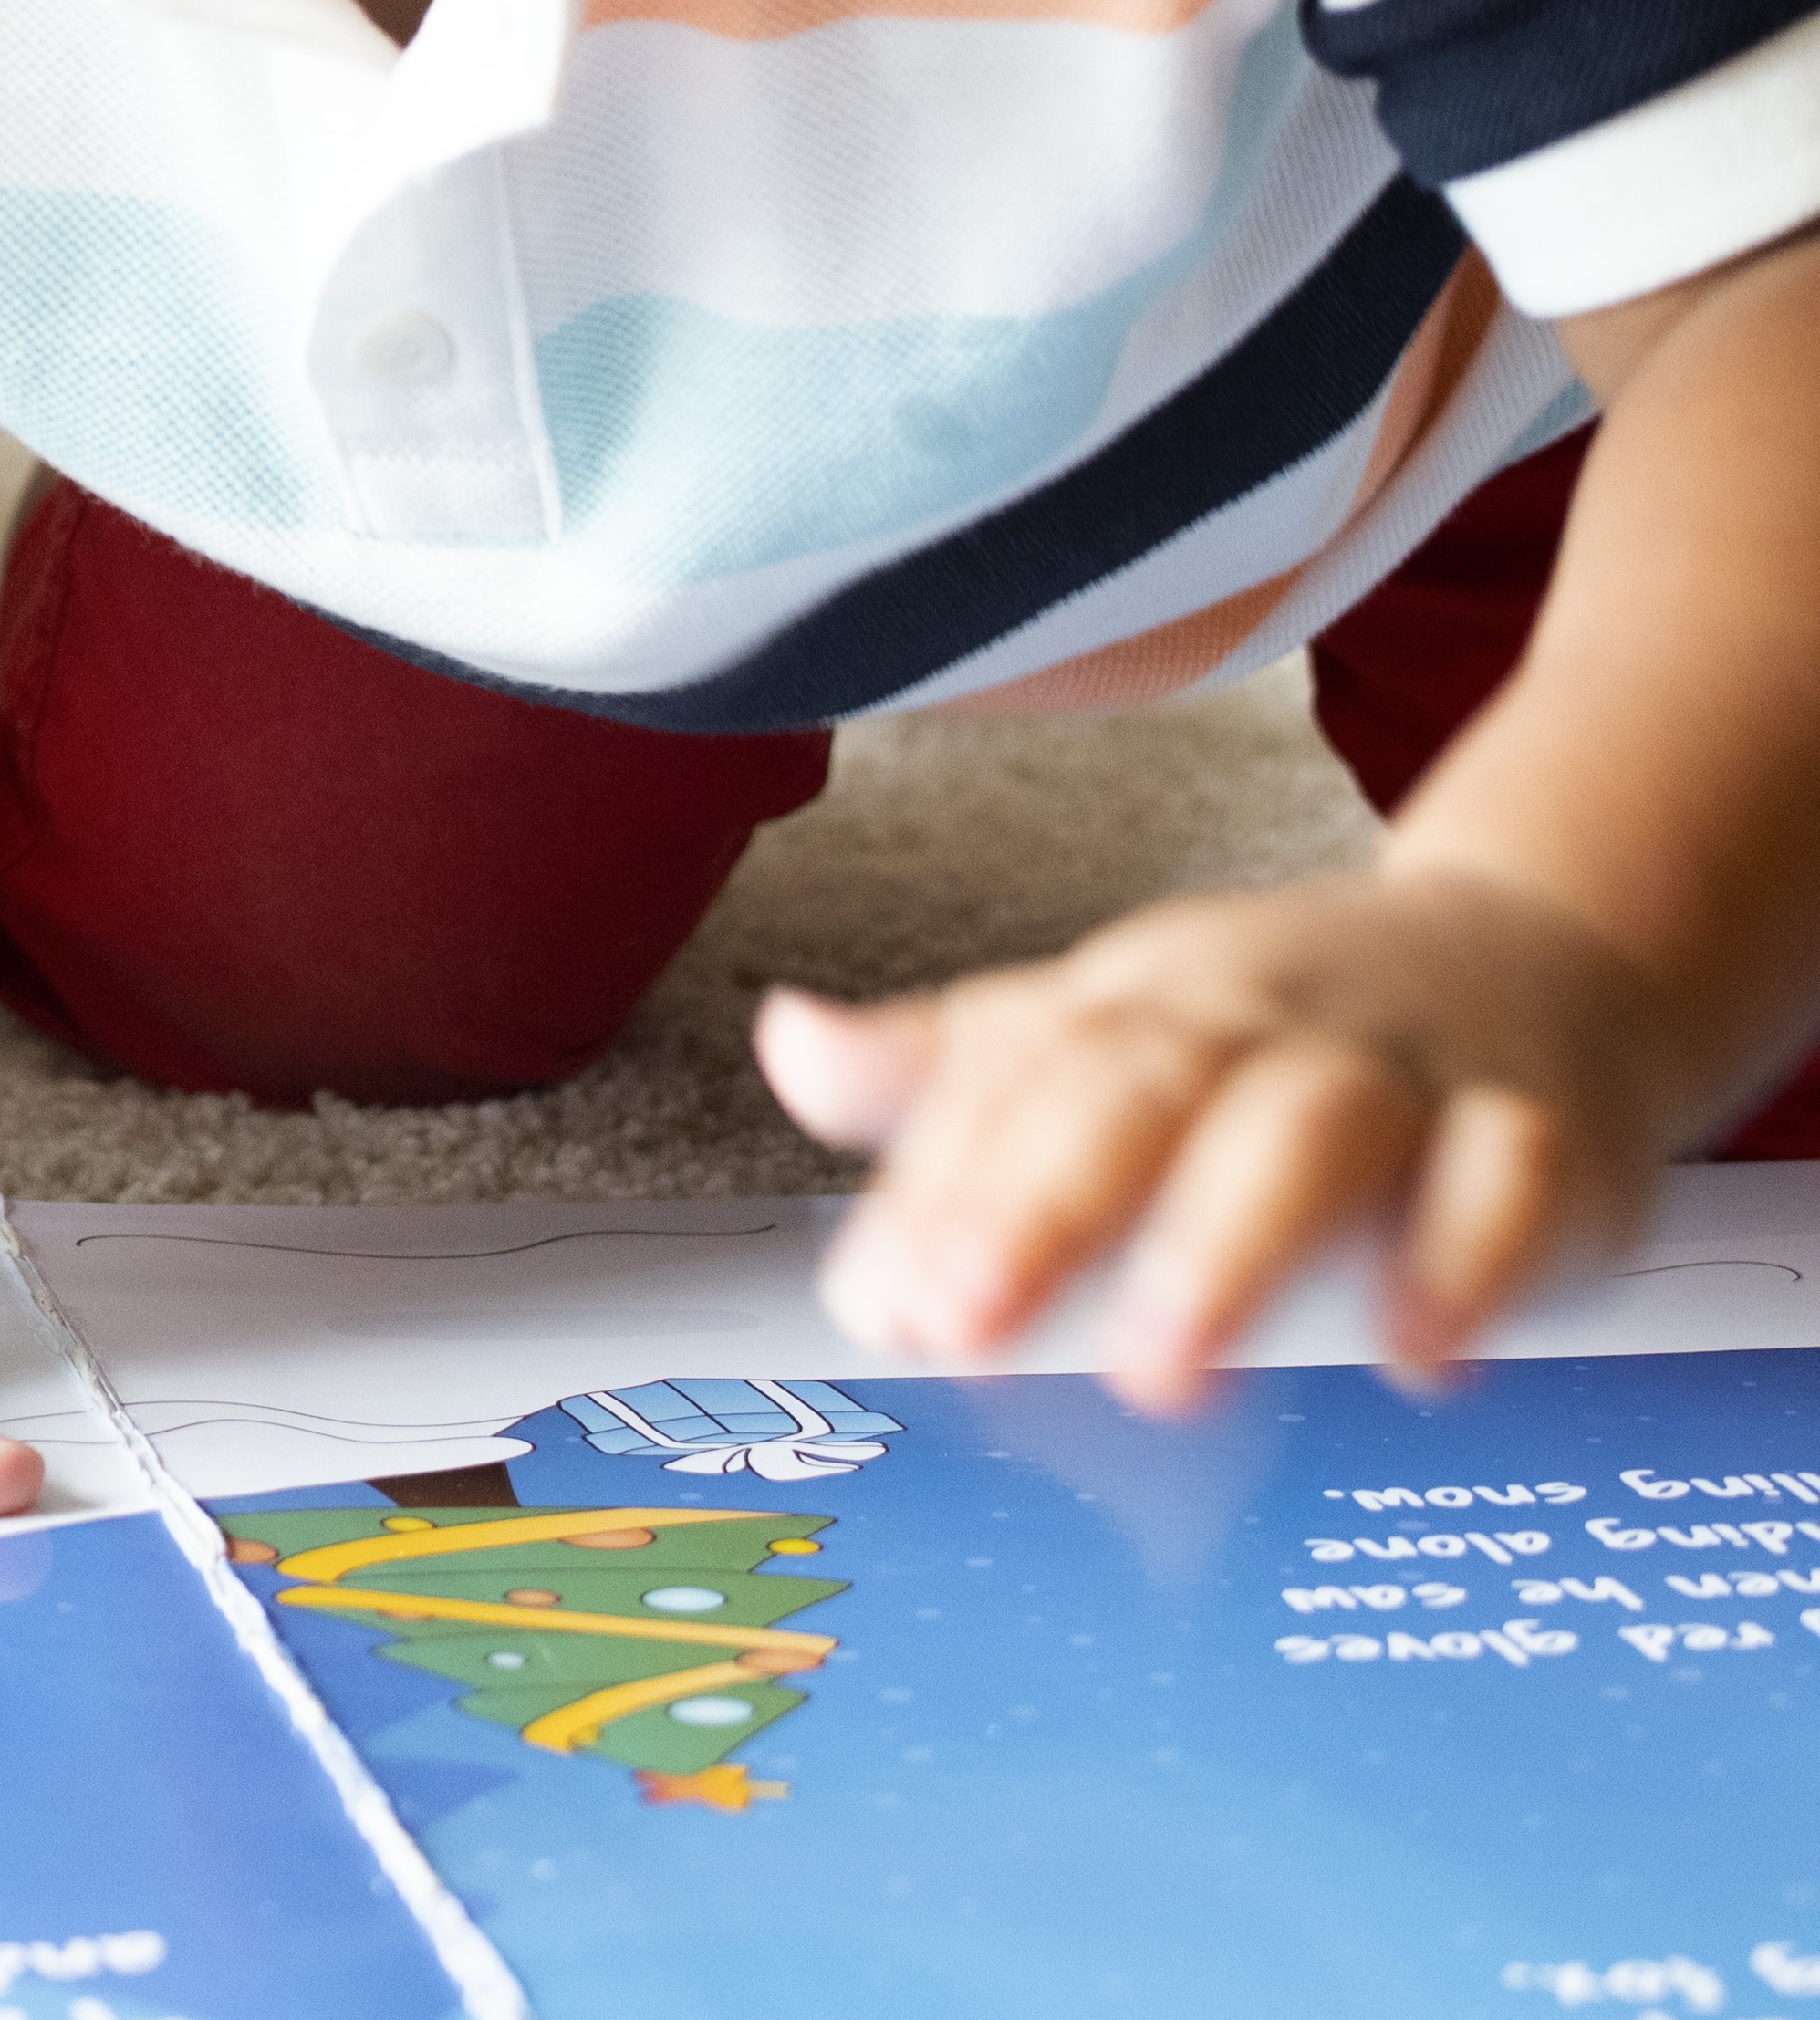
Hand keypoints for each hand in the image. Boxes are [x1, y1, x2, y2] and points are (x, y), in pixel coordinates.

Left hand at [765, 858, 1681, 1409]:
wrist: (1539, 957)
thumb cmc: (1277, 1031)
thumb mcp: (1104, 1031)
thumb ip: (950, 1078)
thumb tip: (791, 1048)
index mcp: (1136, 1005)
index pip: (1011, 1088)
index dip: (936, 1197)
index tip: (880, 1307)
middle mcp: (1258, 1025)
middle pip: (1137, 1091)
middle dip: (1042, 1207)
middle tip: (964, 1326)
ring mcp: (1404, 1075)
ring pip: (1309, 1134)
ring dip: (1226, 1249)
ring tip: (1158, 1374)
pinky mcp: (1541, 1137)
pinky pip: (1509, 1182)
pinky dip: (1466, 1263)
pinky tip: (1412, 1354)